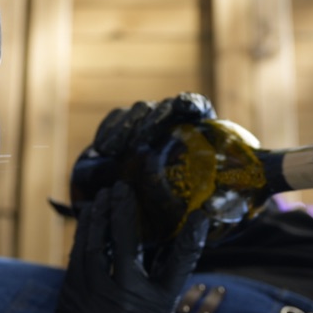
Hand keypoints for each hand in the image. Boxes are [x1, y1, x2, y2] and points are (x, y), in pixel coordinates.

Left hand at [34, 181, 209, 312]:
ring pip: (92, 244)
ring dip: (95, 217)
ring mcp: (91, 293)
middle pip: (123, 240)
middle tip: (120, 187)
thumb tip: (176, 249)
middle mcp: (122, 294)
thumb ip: (163, 280)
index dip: (190, 238)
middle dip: (121, 209)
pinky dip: (81, 237)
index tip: (199, 215)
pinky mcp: (69, 294)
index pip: (174, 262)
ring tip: (100, 198)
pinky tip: (85, 224)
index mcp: (150, 303)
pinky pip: (75, 257)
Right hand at [52, 94, 216, 217]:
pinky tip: (102, 149)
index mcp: (197, 131)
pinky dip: (108, 130)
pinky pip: (116, 118)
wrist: (140, 207)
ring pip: (139, 110)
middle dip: (152, 120)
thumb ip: (200, 207)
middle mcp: (173, 119)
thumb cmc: (176, 208)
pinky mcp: (124, 123)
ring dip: (125, 128)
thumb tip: (210, 210)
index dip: (190, 102)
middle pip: (166, 107)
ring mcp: (147, 118)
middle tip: (139, 141)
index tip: (183, 107)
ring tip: (112, 151)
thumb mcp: (191, 209)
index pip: (196, 106)